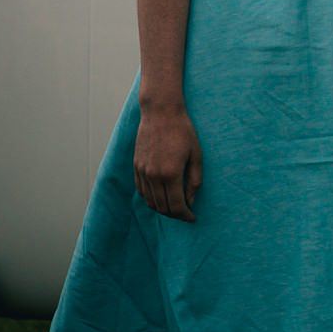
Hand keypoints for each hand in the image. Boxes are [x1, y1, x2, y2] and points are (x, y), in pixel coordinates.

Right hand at [134, 103, 202, 221]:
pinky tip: (160, 198)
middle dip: (175, 214)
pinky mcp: (136, 167)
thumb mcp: (197, 154)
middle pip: (162, 207)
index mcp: (170, 174)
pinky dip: (150, 199)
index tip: (192, 218)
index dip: (185, 215)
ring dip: (162, 209)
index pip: (176, 205)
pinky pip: (142, 191)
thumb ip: (194, 179)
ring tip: (175, 208)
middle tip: (185, 214)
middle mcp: (153, 176)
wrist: (161, 113)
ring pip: (150, 201)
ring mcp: (142, 172)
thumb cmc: (183, 131)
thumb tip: (191, 200)